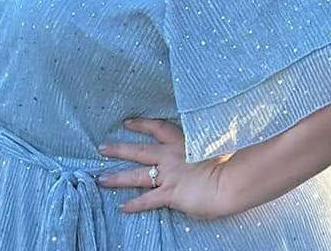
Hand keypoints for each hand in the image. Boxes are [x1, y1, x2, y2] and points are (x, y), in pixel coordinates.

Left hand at [97, 117, 232, 220]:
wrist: (229, 180)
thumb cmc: (227, 160)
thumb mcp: (212, 143)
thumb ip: (200, 143)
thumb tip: (197, 145)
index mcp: (182, 140)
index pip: (157, 128)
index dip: (141, 124)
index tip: (127, 122)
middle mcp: (170, 156)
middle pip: (139, 150)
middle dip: (119, 149)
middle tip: (102, 148)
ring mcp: (168, 175)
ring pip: (137, 175)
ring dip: (117, 177)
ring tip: (101, 179)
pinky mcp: (170, 194)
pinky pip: (148, 200)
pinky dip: (134, 204)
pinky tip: (122, 208)